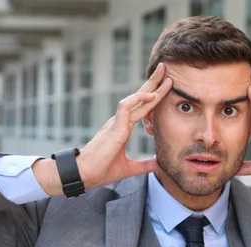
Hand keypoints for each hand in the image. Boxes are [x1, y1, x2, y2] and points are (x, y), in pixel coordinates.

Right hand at [75, 63, 171, 188]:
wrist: (84, 175)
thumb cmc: (101, 170)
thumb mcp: (129, 168)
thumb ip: (144, 165)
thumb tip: (158, 164)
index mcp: (123, 127)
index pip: (141, 107)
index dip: (154, 96)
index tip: (166, 85)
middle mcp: (120, 121)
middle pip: (139, 97)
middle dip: (153, 83)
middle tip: (165, 69)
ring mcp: (116, 122)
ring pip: (135, 98)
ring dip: (150, 87)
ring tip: (164, 76)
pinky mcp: (114, 127)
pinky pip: (125, 107)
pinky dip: (138, 99)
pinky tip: (151, 95)